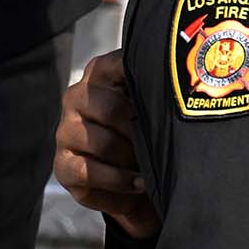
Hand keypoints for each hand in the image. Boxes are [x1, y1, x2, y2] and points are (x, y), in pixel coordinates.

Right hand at [54, 51, 160, 240]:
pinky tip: (137, 182)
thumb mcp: (154, 109)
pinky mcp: (63, 165)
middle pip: (110, 107)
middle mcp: (77, 97)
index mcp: (100, 74)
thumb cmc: (148, 138)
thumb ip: (156, 90)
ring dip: (131, 158)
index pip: (118, 65)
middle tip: (157, 142)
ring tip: (147, 165)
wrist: (141, 183)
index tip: (166, 99)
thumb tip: (184, 82)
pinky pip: (89, 171)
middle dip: (139, 130)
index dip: (143, 84)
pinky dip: (119, 180)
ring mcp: (67, 131)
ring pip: (102, 142)